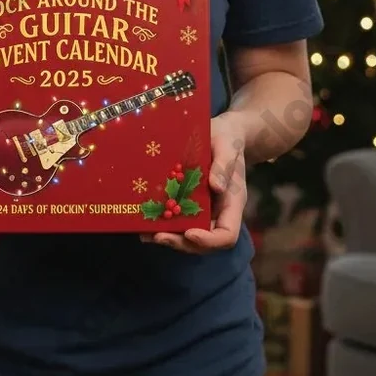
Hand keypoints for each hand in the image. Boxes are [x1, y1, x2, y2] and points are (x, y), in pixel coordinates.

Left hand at [142, 111, 246, 253]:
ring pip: (187, 234)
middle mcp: (217, 212)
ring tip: (146, 233)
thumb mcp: (228, 147)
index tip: (190, 233)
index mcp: (232, 204)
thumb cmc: (227, 139)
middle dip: (181, 242)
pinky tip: (144, 220)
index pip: (226, 235)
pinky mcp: (188, 201)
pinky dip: (162, 223)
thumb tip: (215, 186)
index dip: (209, 241)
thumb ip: (224, 165)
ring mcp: (203, 209)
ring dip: (168, 237)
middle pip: (203, 242)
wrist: (221, 133)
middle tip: (159, 236)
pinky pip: (177, 218)